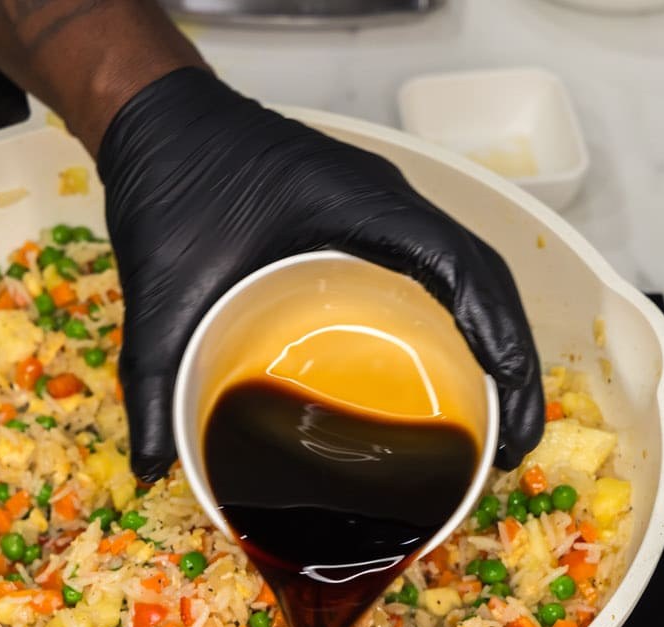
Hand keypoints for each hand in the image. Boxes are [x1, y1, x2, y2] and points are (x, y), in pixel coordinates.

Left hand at [98, 68, 543, 481]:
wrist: (156, 121)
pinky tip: (440, 376)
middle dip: (510, 359)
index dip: (502, 342)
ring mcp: (379, 210)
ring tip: (491, 423)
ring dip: (490, 342)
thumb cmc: (168, 181)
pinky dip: (453, 324)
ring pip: (463, 276)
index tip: (512, 414)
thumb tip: (155, 467)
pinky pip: (429, 273)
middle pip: (482, 278)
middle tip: (509, 442)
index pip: (464, 269)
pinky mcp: (362, 223)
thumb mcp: (160, 289)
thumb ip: (151, 379)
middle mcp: (385, 203)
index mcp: (358, 204)